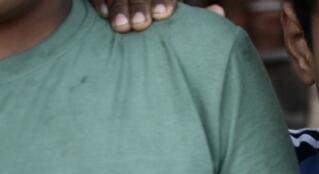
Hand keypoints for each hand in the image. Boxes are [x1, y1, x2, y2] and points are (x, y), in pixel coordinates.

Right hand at [91, 0, 223, 32]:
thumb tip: (219, 12)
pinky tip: (105, 16)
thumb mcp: (173, 9)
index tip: (163, 15)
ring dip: (120, 6)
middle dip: (140, 4)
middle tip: (141, 24)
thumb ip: (195, 14)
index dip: (163, 0)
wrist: (143, 7)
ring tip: (121, 27)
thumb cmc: (161, 13)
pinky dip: (100, 2)